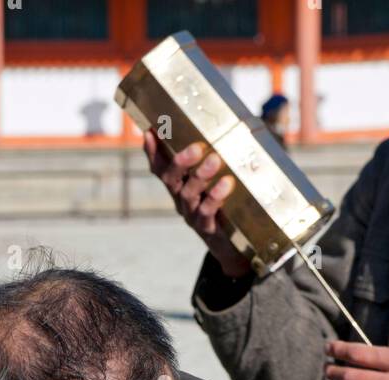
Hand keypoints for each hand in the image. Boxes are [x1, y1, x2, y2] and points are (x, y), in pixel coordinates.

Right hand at [142, 129, 251, 277]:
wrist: (233, 246)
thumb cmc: (226, 205)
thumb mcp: (219, 181)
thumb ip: (219, 159)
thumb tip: (239, 124)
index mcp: (179, 186)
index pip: (159, 168)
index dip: (152, 152)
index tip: (150, 132)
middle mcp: (180, 199)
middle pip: (170, 179)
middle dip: (180, 161)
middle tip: (196, 147)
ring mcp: (191, 215)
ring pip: (188, 193)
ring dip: (200, 175)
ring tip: (215, 160)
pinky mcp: (206, 229)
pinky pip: (206, 212)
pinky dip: (215, 197)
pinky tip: (226, 183)